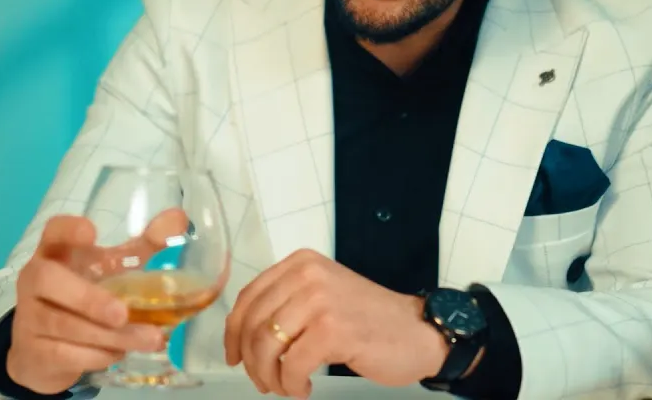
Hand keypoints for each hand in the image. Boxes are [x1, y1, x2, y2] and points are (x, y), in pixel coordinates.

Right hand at [6, 211, 188, 393]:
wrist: (43, 352)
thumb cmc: (83, 297)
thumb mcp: (112, 269)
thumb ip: (144, 245)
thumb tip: (180, 219)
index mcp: (55, 253)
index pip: (53, 232)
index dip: (68, 230)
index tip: (91, 232)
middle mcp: (34, 280)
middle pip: (49, 280)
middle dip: (88, 298)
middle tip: (123, 314)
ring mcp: (29, 317)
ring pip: (64, 325)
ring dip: (109, 335)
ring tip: (149, 339)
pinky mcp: (34, 351)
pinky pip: (65, 354)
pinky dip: (96, 355)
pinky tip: (119, 353)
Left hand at [224, 249, 448, 397]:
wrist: (418, 331)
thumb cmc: (370, 320)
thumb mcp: (324, 295)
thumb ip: (288, 303)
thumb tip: (244, 335)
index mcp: (301, 264)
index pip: (248, 298)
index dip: (234, 333)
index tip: (234, 357)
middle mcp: (307, 275)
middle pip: (253, 324)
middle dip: (252, 361)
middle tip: (264, 382)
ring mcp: (320, 301)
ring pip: (267, 346)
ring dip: (270, 377)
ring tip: (285, 388)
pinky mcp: (333, 330)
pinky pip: (292, 366)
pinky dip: (292, 385)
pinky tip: (304, 389)